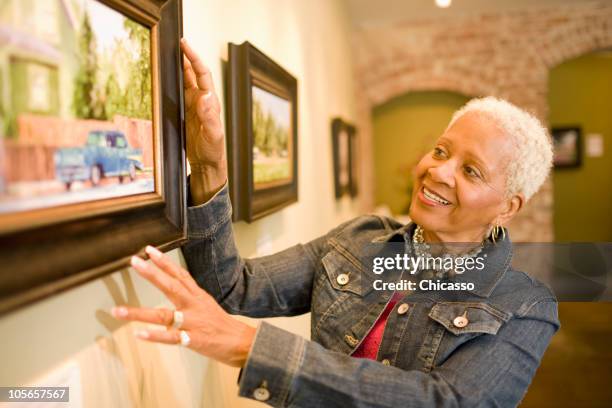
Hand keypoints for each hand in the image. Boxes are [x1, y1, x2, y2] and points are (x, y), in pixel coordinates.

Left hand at [111, 246, 255, 367]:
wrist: (242, 343)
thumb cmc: (222, 325)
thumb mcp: (207, 305)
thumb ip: (188, 298)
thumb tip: (170, 294)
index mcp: (197, 296)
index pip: (180, 274)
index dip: (164, 262)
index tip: (149, 250)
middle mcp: (194, 305)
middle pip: (171, 286)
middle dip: (152, 274)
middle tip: (134, 262)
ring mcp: (193, 322)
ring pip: (164, 315)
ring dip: (139, 313)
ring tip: (118, 311)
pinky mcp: (193, 339)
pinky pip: (171, 338)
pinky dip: (155, 336)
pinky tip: (140, 334)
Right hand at [181, 38, 226, 203]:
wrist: (207, 164)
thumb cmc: (214, 150)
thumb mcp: (213, 135)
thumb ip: (210, 117)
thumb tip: (206, 95)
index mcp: (210, 102)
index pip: (202, 74)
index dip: (194, 58)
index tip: (184, 44)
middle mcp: (202, 101)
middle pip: (193, 73)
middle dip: (185, 57)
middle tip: (174, 43)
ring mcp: (193, 106)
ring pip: (185, 81)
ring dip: (178, 68)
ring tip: (168, 54)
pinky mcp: (185, 113)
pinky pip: (178, 94)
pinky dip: (173, 83)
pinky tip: (166, 77)